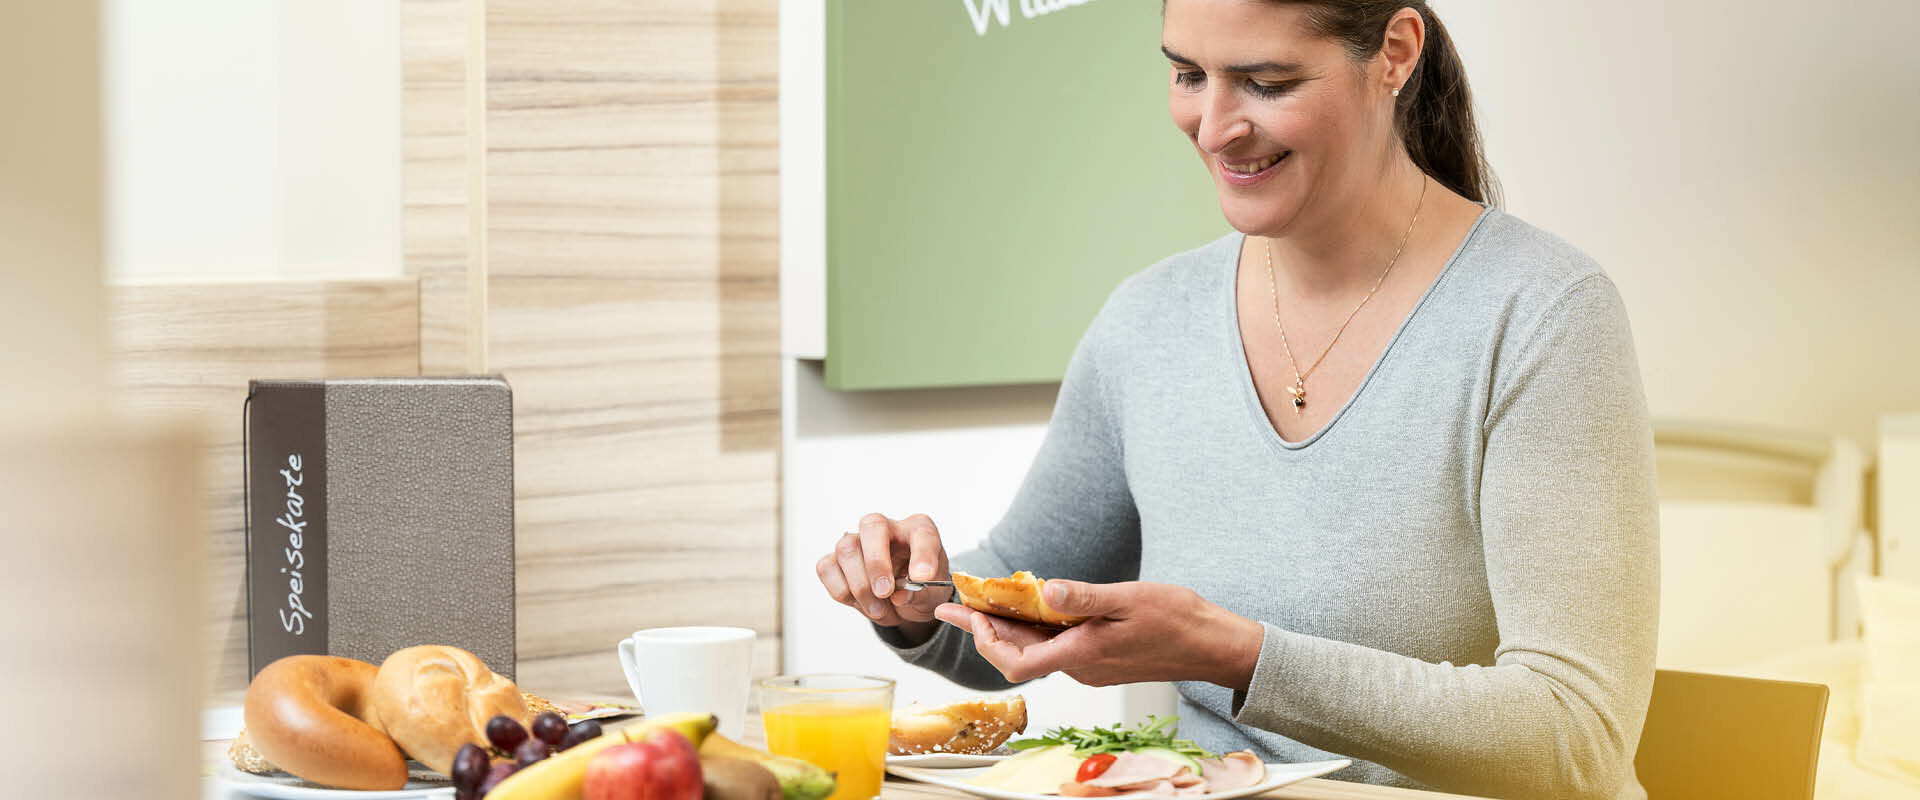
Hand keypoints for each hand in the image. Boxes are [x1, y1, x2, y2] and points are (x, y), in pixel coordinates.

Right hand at [815, 513, 951, 628]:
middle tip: (885, 592)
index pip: (921, 532)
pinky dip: (842, 591)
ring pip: (846, 549)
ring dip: (860, 586)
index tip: (923, 577)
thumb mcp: (931, 597)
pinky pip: (827, 568)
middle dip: (876, 562)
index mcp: (918, 530)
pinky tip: (860, 603)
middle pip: (872, 527)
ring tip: (878, 610)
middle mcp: (886, 528)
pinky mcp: (836, 559)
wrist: (903, 603)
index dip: (922, 553)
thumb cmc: (921, 590)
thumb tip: (899, 596)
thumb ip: (920, 595)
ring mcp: (858, 541)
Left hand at [932, 580, 1264, 688]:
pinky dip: (1035, 629)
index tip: (966, 614)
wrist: (1213, 645)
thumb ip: (1084, 597)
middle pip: (1018, 656)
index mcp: (1082, 654)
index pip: (1016, 661)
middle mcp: (1081, 667)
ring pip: (1036, 651)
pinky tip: (1031, 605)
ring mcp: (1091, 666)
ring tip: (984, 601)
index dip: (985, 640)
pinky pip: (1056, 647)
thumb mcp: (1129, 599)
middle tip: (956, 605)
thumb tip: (1044, 590)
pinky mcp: (1100, 659)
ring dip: (1008, 629)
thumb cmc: (1178, 621)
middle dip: (984, 630)